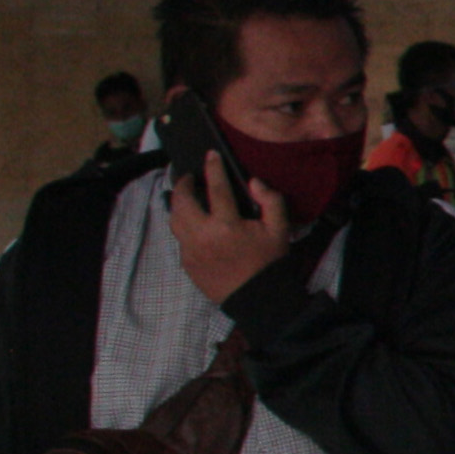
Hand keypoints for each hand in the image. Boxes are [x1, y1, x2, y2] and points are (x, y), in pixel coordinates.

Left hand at [163, 151, 298, 305]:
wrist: (258, 298)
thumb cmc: (269, 262)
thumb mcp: (280, 230)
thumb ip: (270, 201)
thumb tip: (253, 181)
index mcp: (227, 225)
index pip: (216, 188)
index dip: (213, 168)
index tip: (210, 154)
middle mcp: (202, 235)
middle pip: (182, 201)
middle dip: (183, 184)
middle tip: (189, 177)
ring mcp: (191, 250)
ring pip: (174, 219)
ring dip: (178, 204)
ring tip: (186, 198)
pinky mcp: (186, 262)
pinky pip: (180, 238)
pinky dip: (184, 226)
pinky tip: (193, 224)